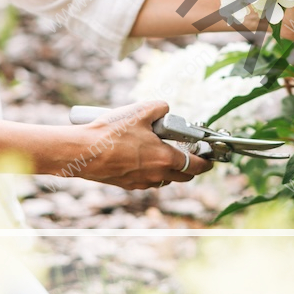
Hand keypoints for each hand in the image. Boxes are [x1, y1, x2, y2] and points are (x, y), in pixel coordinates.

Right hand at [65, 100, 212, 189]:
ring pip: (164, 179)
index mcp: (164, 159)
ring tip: (160, 151)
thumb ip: (158, 108)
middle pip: (183, 176)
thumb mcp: (139, 111)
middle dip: (190, 167)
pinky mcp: (127, 185)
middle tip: (189, 153)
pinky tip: (140, 157)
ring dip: (169, 169)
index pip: (196, 166)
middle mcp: (156, 175)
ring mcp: (141, 183)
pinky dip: (150, 172)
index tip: (210, 158)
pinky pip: (147, 181)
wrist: (82, 152)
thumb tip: (165, 109)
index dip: (206, 162)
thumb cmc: (110, 133)